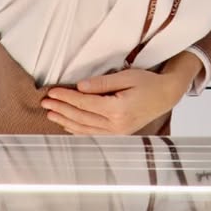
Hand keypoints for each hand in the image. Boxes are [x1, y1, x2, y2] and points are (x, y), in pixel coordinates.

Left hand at [42, 64, 182, 134]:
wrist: (165, 96)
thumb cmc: (147, 83)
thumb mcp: (127, 77)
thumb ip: (102, 83)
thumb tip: (80, 87)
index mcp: (117, 109)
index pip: (84, 103)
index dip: (66, 98)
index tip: (52, 91)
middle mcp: (115, 124)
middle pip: (81, 117)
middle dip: (61, 109)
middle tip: (45, 102)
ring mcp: (116, 132)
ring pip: (84, 128)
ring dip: (65, 120)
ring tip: (50, 113)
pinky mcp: (117, 134)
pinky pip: (92, 133)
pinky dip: (77, 129)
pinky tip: (67, 124)